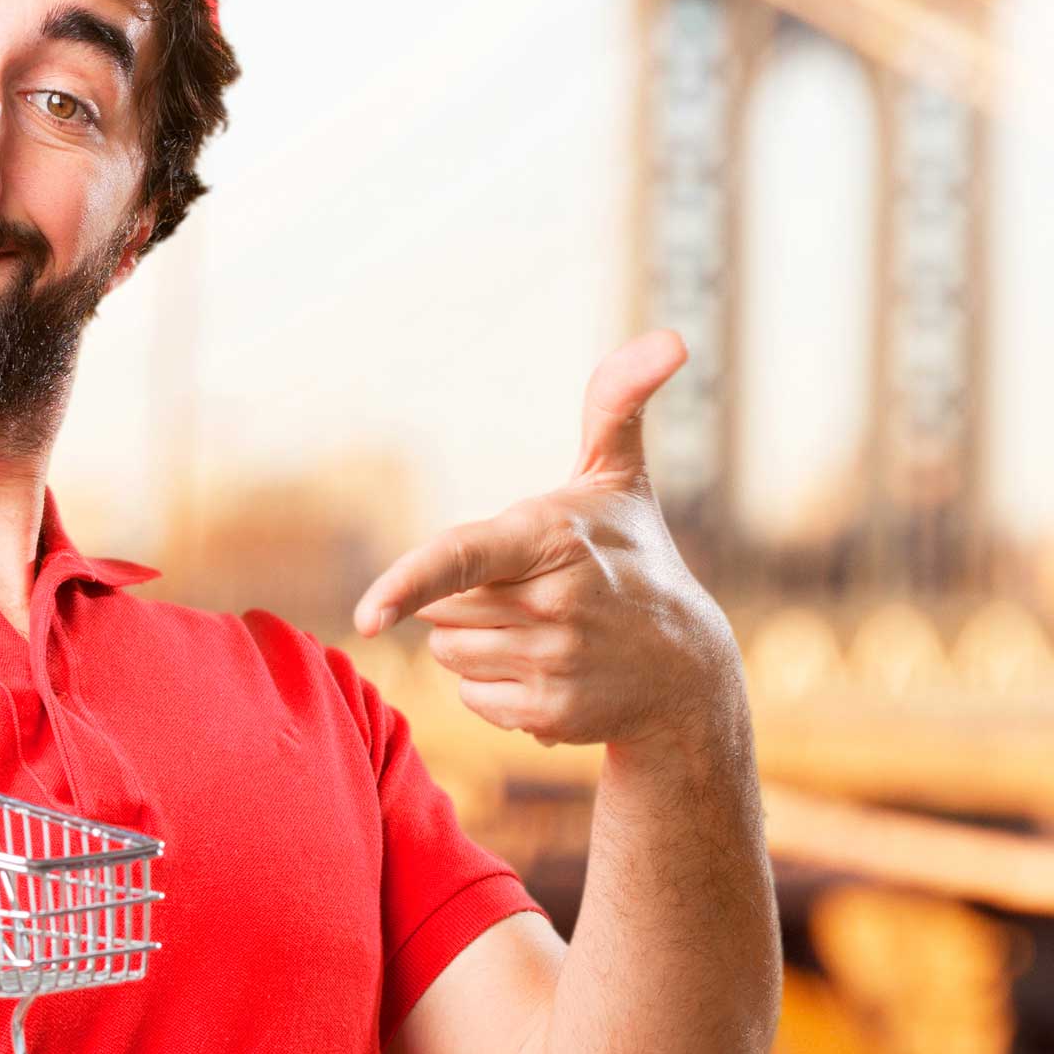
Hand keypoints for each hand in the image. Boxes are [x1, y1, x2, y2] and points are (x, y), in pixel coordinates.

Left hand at [351, 329, 740, 750]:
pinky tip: (545, 669)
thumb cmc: (634, 557)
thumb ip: (617, 400)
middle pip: (440, 606)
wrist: (686, 669)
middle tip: (525, 587)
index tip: (368, 614)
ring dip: (475, 640)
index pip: (464, 559)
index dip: (409, 583)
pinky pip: (472, 698)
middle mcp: (555, 606)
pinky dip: (494, 686)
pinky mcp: (550, 716)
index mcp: (554, 539)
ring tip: (539, 629)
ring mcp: (554, 666)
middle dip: (464, 596)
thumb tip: (672, 338)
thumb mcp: (621, 477)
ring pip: (448, 652)